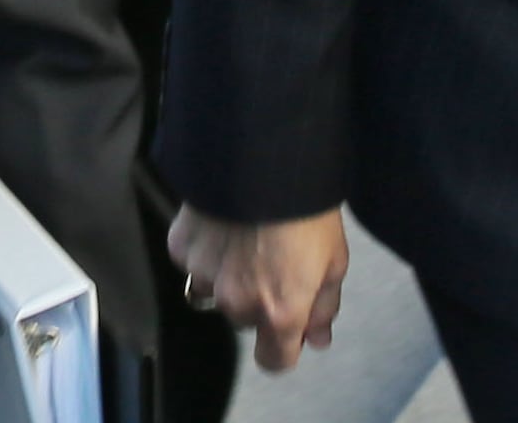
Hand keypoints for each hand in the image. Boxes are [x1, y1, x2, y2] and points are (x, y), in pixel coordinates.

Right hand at [166, 204, 348, 373]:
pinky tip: (224, 224)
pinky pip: (193, 262)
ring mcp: (205, 276)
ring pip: (215, 292)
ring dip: (228, 277)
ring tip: (246, 239)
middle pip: (246, 321)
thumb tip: (317, 338)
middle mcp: (238, 302)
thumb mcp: (334, 260)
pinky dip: (206, 250)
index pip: (274, 361)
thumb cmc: (307, 205)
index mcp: (281, 311)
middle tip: (274, 261)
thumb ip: (323, 307)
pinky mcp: (183, 248)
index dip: (284, 347)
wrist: (266, 156)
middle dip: (258, 301)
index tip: (288, 329)